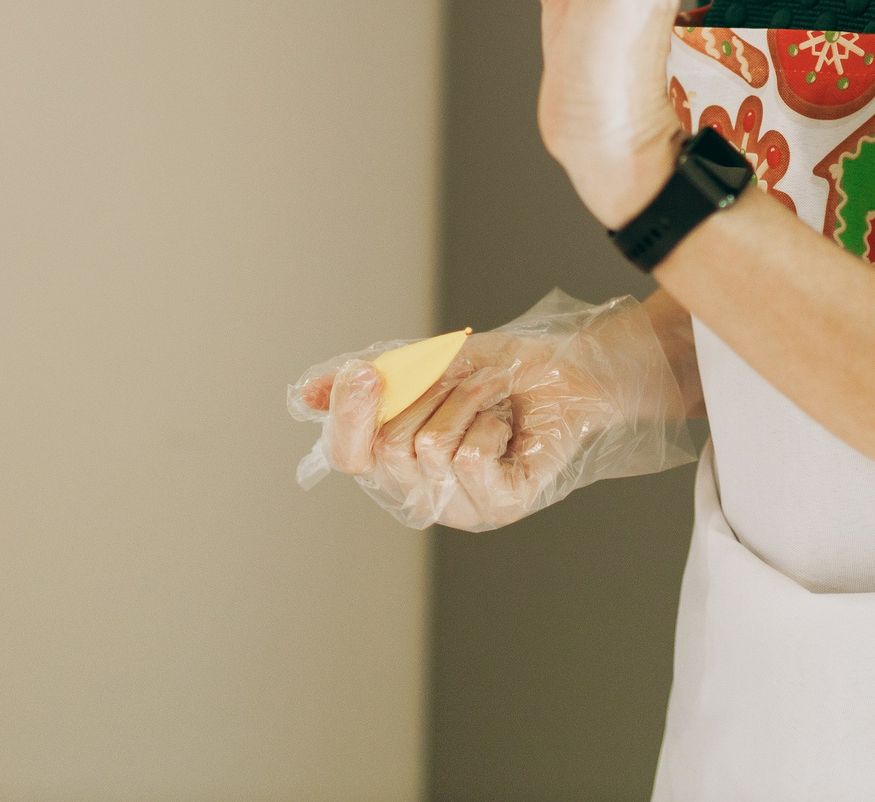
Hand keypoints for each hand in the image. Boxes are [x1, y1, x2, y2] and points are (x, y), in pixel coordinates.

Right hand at [286, 292, 696, 531]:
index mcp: (396, 466)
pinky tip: (509, 427)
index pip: (347, 455)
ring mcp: (462, 508)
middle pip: (387, 448)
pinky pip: (471, 460)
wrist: (569, 371)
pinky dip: (490, 424)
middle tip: (464, 384)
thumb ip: (368, 383)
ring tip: (492, 401)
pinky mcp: (502, 507)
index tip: (365, 373)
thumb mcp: (423, 367)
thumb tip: (305, 396)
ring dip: (465, 402)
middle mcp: (423, 495)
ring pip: (430, 447)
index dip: (349, 416)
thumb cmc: (499, 372)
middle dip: (427, 395)